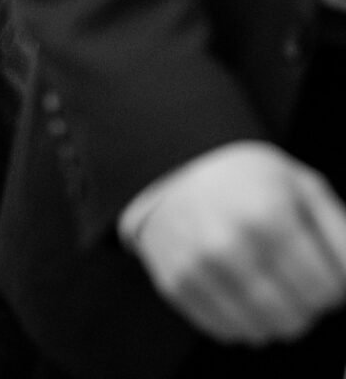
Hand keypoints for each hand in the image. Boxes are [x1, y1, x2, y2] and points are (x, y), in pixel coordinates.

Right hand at [125, 141, 345, 344]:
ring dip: (273, 316)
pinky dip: (240, 319)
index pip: (327, 292)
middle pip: (296, 318)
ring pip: (262, 332)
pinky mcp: (176, 285)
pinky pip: (226, 332)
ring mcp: (198, 270)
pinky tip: (236, 288)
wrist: (171, 168)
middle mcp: (229, 247)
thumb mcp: (302, 185)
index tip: (318, 268)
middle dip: (303, 303)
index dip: (332, 284)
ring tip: (264, 282)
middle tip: (291, 275)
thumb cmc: (246, 179)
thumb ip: (341, 232)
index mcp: (269, 218)